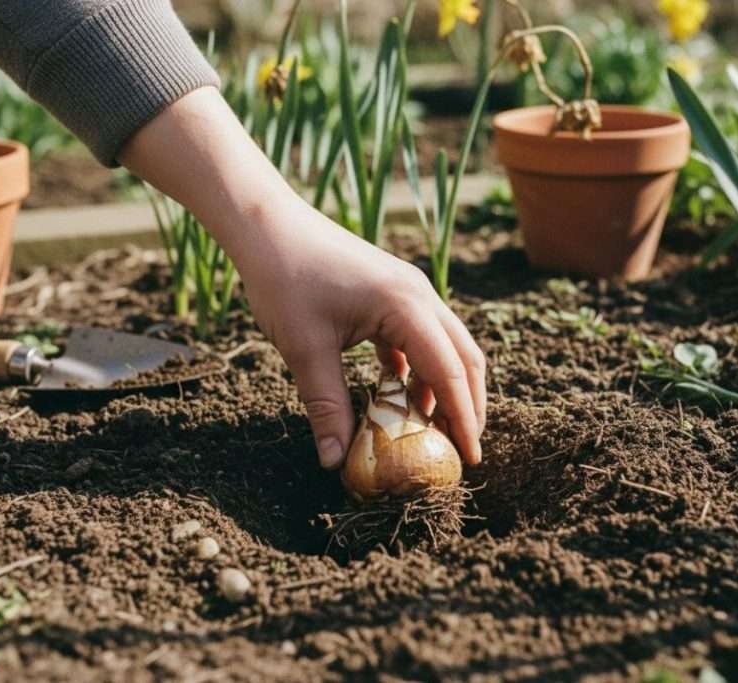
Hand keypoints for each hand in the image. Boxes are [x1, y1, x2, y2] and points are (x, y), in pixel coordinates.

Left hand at [120, 87, 485, 468]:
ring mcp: (409, 291)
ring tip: (437, 430)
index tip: (470, 457)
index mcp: (406, 306)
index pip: (449, 371)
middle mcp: (419, 295)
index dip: (463, 417)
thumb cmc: (285, 278)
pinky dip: (420, 370)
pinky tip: (404, 397)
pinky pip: (421, 337)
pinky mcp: (392, 292)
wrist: (267, 226)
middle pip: (464, 357)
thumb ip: (326, 405)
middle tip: (464, 449)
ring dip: (445, 388)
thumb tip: (334, 460)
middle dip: (468, 405)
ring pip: (446, 346)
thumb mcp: (304, 348)